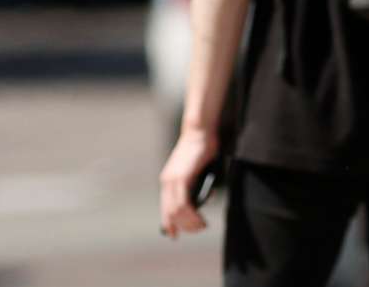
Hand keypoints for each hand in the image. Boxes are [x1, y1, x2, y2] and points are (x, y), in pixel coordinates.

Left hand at [159, 124, 216, 238]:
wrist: (199, 132)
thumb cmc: (201, 152)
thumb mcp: (196, 174)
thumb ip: (195, 189)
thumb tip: (198, 206)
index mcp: (168, 181)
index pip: (165, 208)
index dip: (169, 224)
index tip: (174, 235)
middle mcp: (167, 182)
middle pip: (170, 213)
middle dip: (184, 226)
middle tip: (199, 229)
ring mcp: (172, 180)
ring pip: (176, 211)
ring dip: (190, 223)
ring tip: (202, 226)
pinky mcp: (181, 177)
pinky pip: (183, 203)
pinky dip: (192, 215)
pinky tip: (201, 219)